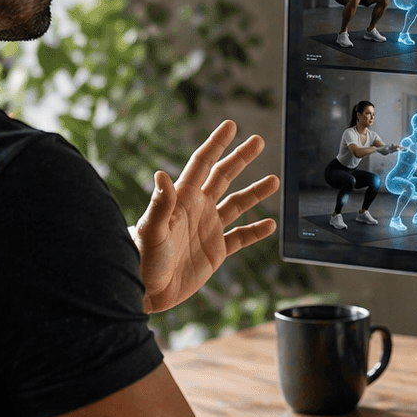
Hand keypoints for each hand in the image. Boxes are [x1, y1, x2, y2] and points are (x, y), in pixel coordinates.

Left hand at [132, 121, 278, 312]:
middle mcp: (198, 209)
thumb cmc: (142, 259)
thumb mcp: (151, 230)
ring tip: (274, 181)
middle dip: (240, 158)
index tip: (231, 125)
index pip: (203, 164)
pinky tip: (270, 225)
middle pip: (223, 176)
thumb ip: (160, 204)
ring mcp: (208, 229)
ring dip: (255, 193)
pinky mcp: (216, 251)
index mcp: (183, 198)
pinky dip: (255, 231)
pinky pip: (240, 238)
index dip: (216, 144)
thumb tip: (161, 174)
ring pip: (237, 204)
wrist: (144, 291)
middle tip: (258, 141)